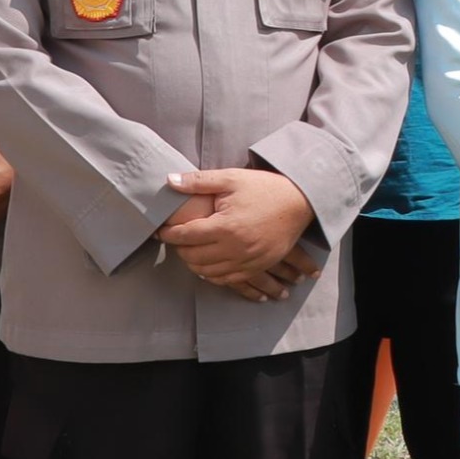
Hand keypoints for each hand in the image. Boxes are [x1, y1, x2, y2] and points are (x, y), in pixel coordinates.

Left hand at [161, 168, 316, 294]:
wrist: (299, 202)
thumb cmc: (263, 188)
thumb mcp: (231, 178)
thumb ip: (198, 181)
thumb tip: (169, 181)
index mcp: (226, 226)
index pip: (186, 236)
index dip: (169, 234)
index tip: (159, 231)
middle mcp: (235, 248)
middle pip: (194, 257)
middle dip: (179, 249)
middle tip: (175, 240)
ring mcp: (248, 261)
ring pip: (208, 272)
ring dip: (193, 263)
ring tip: (188, 251)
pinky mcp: (257, 267)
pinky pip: (228, 280)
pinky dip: (212, 275)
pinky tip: (206, 266)